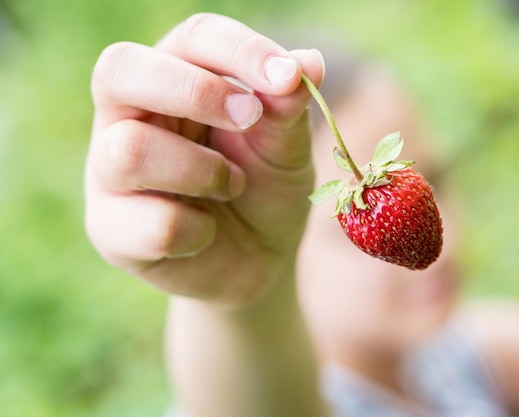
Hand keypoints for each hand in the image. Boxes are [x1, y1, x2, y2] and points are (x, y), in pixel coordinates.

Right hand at [85, 13, 324, 303]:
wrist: (259, 262)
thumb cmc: (266, 191)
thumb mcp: (285, 149)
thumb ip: (288, 109)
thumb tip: (308, 63)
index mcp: (175, 80)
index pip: (191, 38)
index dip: (238, 50)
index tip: (287, 77)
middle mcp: (129, 117)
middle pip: (120, 70)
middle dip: (196, 92)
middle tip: (250, 119)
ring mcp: (109, 173)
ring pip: (130, 151)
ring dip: (202, 171)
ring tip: (231, 187)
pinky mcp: (110, 229)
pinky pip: (153, 225)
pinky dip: (199, 232)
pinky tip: (206, 234)